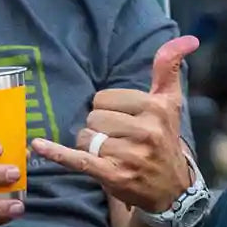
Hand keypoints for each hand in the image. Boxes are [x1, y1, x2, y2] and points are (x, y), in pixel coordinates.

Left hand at [31, 36, 198, 212]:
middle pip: (93, 116)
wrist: (171, 189)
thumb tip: (188, 38)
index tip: (126, 121)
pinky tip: (38, 145)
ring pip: (84, 137)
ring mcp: (130, 155)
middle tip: (119, 141)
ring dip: (90, 146)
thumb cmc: (164, 139)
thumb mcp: (170, 103)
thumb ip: (169, 67)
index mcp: (156, 108)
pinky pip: (78, 159)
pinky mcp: (113, 176)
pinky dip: (56, 153)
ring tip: (111, 155)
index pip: (105, 97)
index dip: (109, 109)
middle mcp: (146, 131)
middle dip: (99, 128)